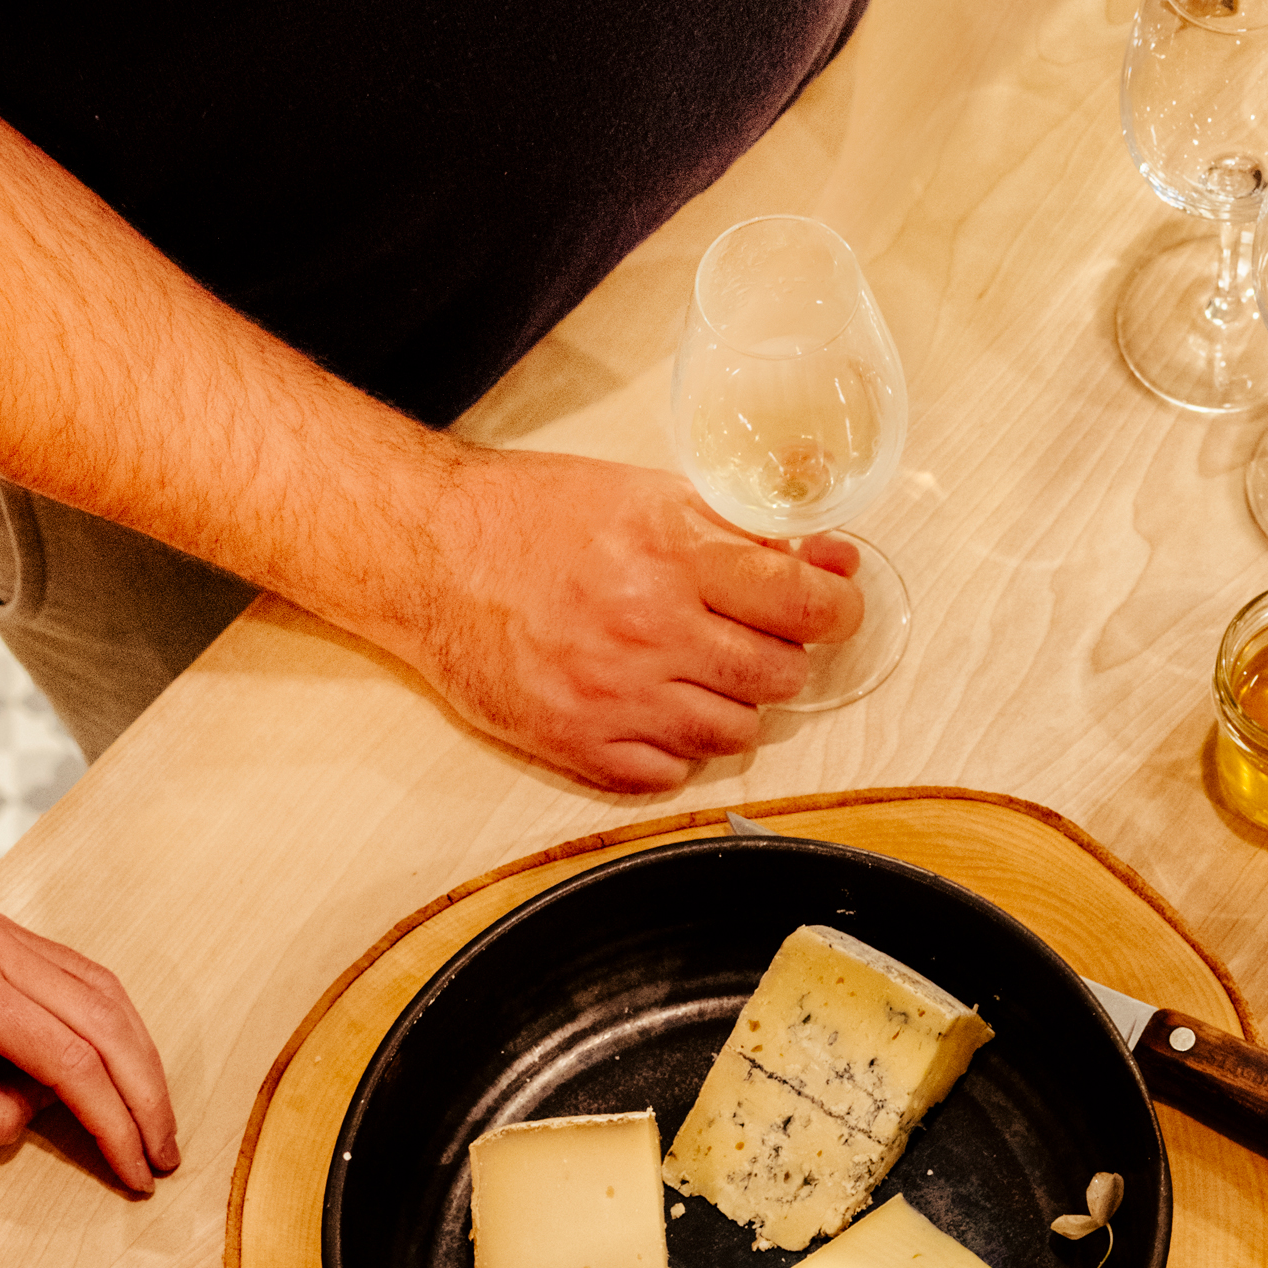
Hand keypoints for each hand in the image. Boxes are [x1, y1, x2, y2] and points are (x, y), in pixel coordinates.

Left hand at [0, 895, 179, 1194]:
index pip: (72, 1059)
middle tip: (164, 1154)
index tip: (138, 1171)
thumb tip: (42, 1115)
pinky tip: (120, 1068)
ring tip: (152, 1120)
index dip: (116, 1122)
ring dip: (139, 1059)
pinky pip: (79, 976)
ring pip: (105, 993)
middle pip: (106, 1021)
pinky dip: (112, 1026)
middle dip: (146, 1096)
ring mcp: (0, 931)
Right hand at [399, 450, 862, 794]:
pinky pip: (671, 775)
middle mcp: (651, 628)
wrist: (431, 556)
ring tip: (694, 672)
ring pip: (734, 734)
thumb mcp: (645, 493)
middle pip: (779, 677)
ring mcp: (616, 695)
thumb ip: (740, 530)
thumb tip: (829, 559)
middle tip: (752, 637)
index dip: (836, 608)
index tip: (832, 608)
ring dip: (730, 706)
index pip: (803, 604)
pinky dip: (675, 749)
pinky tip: (652, 708)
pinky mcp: (579, 744)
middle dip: (781, 657)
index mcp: (673, 552)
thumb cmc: (532, 518)